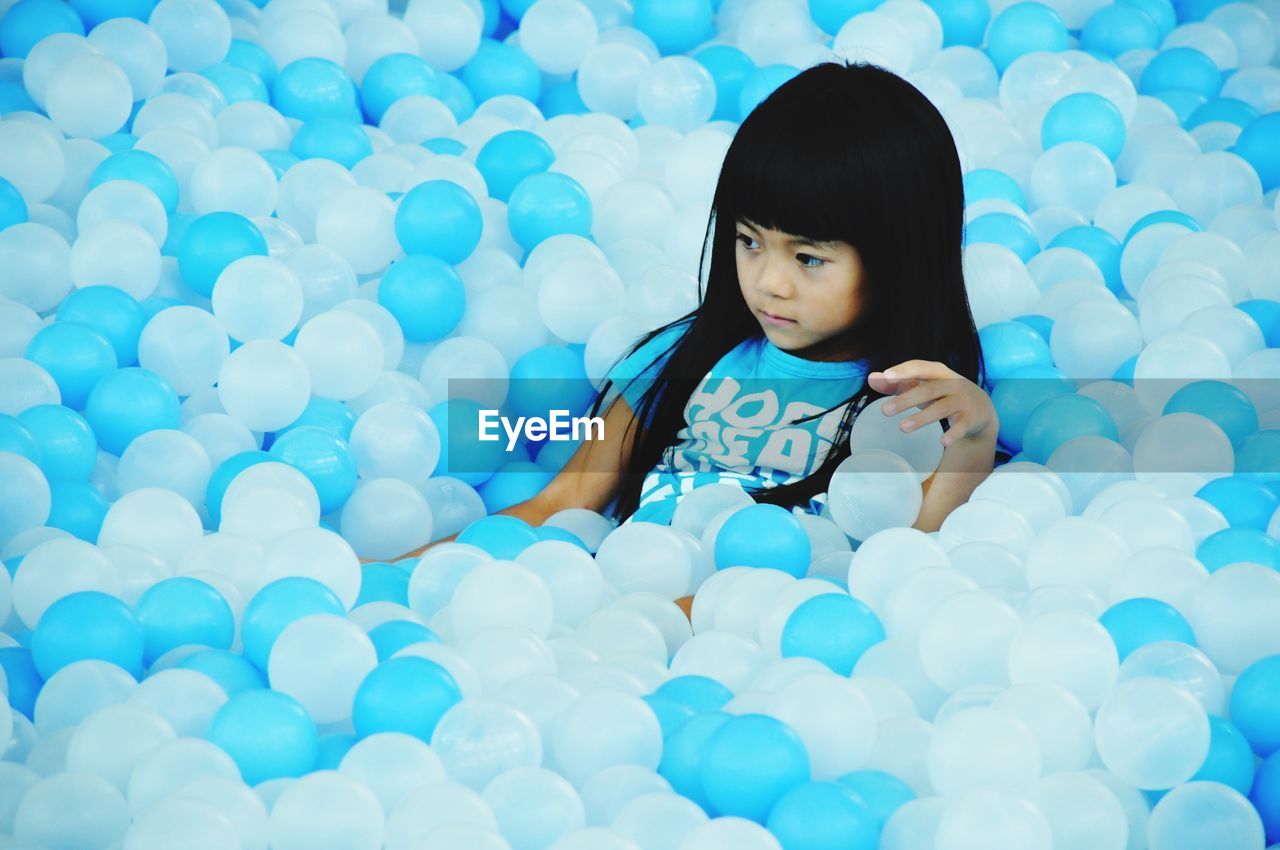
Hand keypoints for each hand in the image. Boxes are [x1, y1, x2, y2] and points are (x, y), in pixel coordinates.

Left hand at [867, 360, 997, 448]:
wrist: (981, 409)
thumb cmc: (943, 394)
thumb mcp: (922, 386)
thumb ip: (897, 383)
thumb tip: (871, 378)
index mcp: (938, 373)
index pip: (920, 367)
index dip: (904, 371)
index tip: (886, 377)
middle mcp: (952, 384)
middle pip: (928, 390)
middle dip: (906, 399)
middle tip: (884, 410)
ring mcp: (963, 401)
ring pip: (942, 408)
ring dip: (922, 418)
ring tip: (902, 428)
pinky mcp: (972, 419)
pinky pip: (962, 426)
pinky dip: (954, 433)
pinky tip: (943, 442)